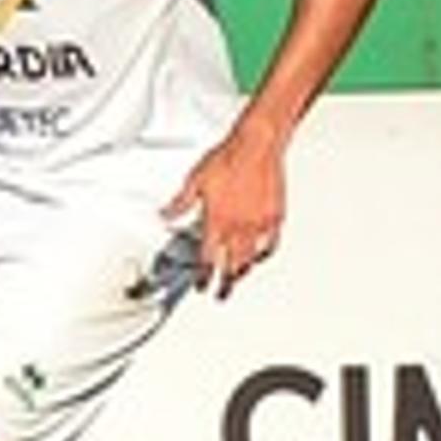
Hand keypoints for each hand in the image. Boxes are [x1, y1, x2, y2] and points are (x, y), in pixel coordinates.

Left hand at [163, 122, 287, 297]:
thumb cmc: (228, 158)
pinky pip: (271, 244)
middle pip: (231, 266)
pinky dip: (265, 254)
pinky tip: (261, 256)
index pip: (207, 259)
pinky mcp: (275, 217)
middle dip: (224, 284)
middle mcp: (238, 227)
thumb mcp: (195, 180)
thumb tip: (166, 213)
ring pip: (251, 258)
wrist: (256, 145)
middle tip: (222, 294)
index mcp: (216, 221)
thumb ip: (181, 202)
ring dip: (242, 271)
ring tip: (238, 278)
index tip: (201, 285)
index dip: (203, 276)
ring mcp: (259, 224)